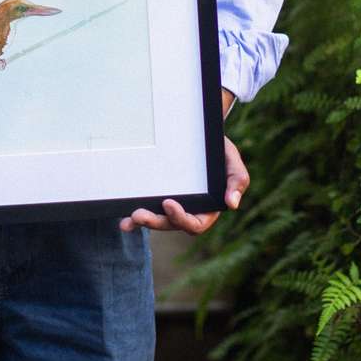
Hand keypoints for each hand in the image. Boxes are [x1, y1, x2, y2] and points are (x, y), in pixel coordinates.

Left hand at [118, 135, 248, 234]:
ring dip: (143, 222)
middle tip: (138, 214)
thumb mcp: (232, 161)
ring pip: (158, 221)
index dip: (181, 218)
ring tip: (128, 220)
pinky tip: (123, 218)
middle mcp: (188, 211)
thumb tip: (232, 204)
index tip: (168, 203)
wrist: (201, 135)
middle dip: (155, 222)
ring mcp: (172, 206)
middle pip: (171, 225)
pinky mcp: (158, 197)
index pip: (195, 224)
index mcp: (207, 210)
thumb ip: (237, 180)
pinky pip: (148, 209)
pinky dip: (135, 217)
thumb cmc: (219, 151)